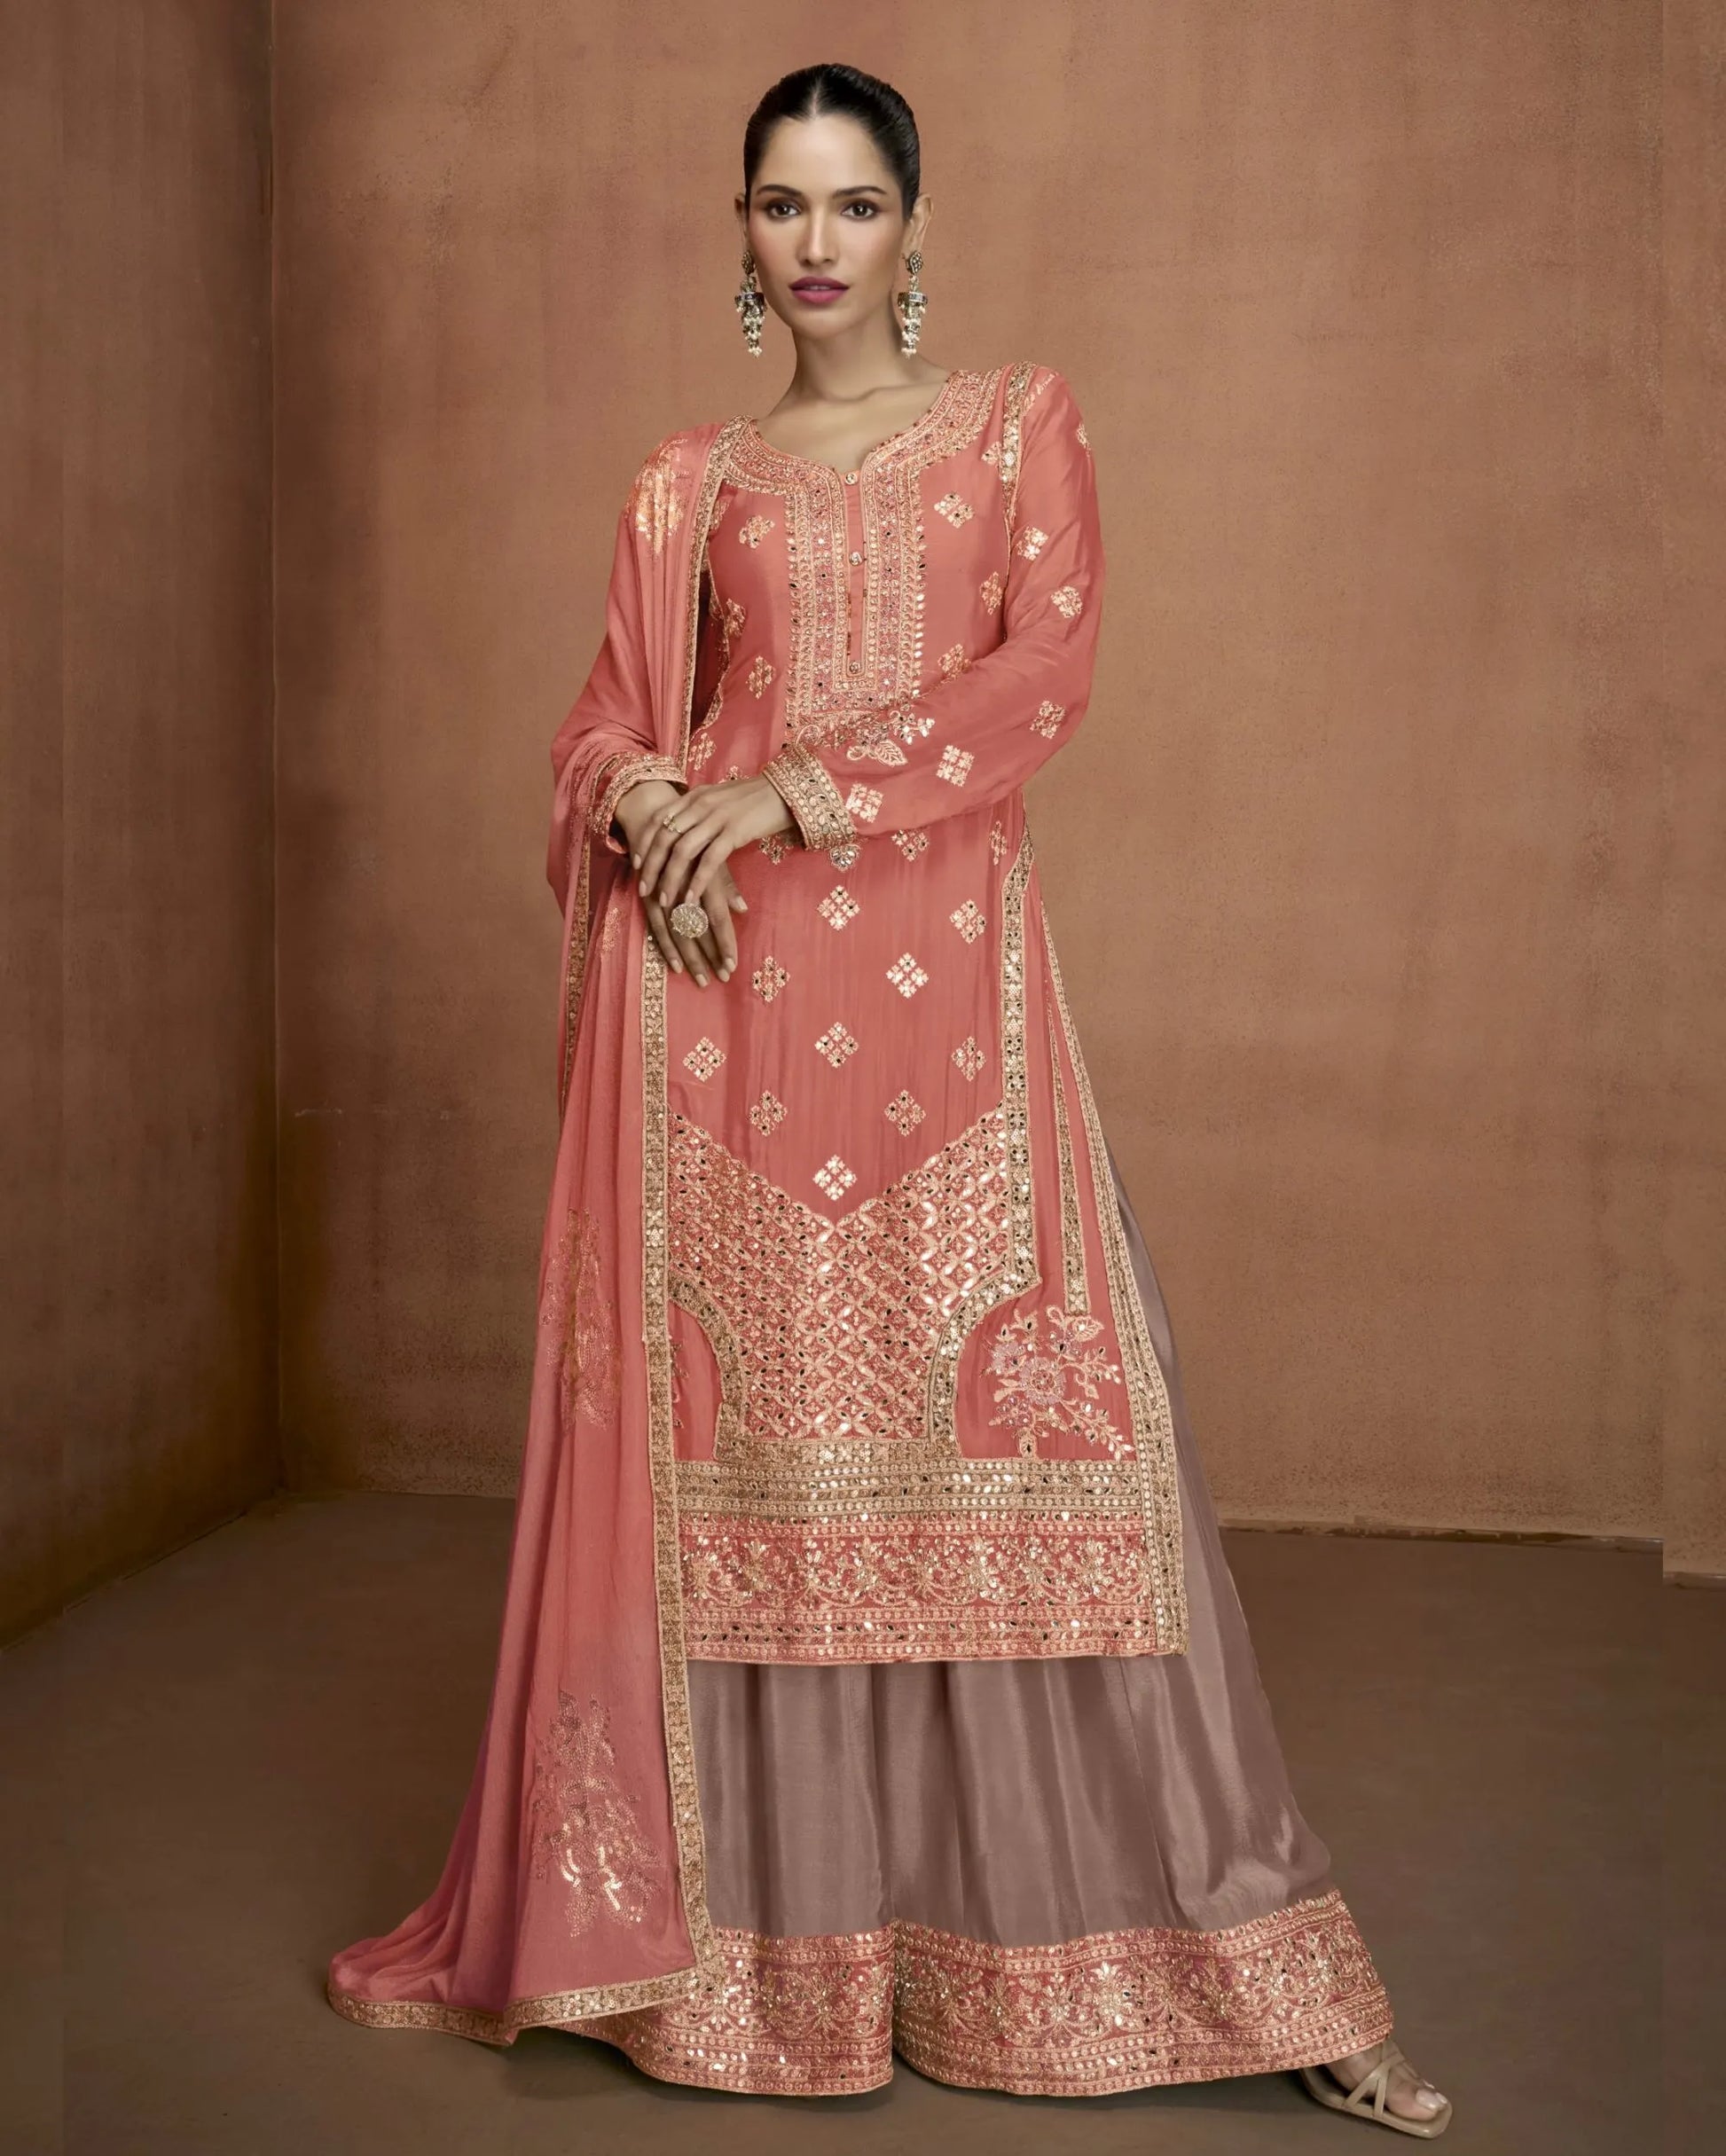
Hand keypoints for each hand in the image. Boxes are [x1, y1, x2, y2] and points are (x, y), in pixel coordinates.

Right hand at [614, 777, 749, 986]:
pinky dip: (666, 948)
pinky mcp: (648, 898)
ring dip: (690, 958)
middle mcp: (682, 888)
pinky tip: (676, 967)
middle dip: (710, 957)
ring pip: (677, 933)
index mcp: (702, 877)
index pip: (716, 917)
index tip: (733, 965)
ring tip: (702, 980)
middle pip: (697, 931)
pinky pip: (657, 928)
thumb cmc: (693, 842)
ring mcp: (662, 894)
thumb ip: (727, 887)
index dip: (725, 943)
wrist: (655, 819)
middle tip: (721, 979)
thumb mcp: (712, 859)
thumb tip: (743, 910)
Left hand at [631, 774, 794, 970]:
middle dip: (652, 866)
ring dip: (670, 879)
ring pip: (683, 852)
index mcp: (694, 796)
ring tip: (665, 901)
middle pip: (665, 838)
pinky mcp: (735, 832)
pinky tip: (691, 899)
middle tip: (644, 890)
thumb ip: (700, 809)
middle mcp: (701, 804)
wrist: (785, 791)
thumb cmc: (754, 799)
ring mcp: (717, 817)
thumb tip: (684, 826)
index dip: (644, 842)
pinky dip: (697, 882)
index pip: (658, 819)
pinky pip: (709, 861)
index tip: (636, 864)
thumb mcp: (720, 798)